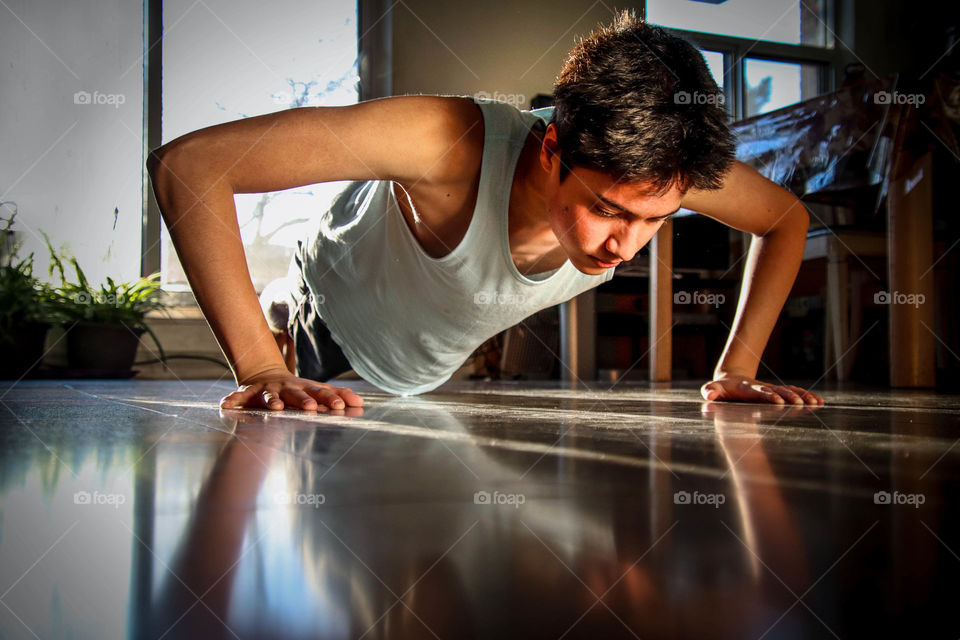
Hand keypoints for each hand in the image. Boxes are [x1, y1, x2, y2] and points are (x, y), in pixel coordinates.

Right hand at [220, 367, 364, 410]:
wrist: (265, 374)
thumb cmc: (297, 389)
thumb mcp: (317, 390)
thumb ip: (338, 395)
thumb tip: (361, 402)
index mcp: (305, 389)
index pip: (321, 393)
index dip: (331, 398)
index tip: (341, 406)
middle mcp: (287, 389)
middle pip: (297, 394)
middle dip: (304, 400)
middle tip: (312, 407)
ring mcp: (267, 391)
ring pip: (269, 396)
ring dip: (271, 401)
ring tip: (274, 408)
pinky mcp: (248, 393)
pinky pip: (239, 397)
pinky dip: (233, 401)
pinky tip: (227, 406)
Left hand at [700, 373, 823, 405]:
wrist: (731, 378)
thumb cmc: (720, 388)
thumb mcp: (712, 388)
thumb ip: (710, 390)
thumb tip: (709, 394)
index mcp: (747, 387)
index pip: (759, 391)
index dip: (768, 395)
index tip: (777, 400)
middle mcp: (762, 387)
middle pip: (778, 390)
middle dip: (789, 396)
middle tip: (801, 404)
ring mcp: (771, 389)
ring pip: (789, 391)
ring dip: (802, 396)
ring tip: (816, 403)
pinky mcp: (777, 392)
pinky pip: (794, 393)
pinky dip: (806, 396)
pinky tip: (819, 402)